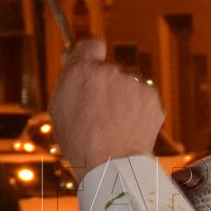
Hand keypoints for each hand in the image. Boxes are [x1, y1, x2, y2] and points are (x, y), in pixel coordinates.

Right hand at [49, 39, 163, 182]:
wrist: (112, 164)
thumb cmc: (80, 141)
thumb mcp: (59, 109)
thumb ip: (66, 79)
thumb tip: (72, 59)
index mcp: (83, 71)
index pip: (92, 45)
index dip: (91, 55)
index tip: (92, 63)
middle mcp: (110, 71)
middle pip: (110, 70)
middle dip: (106, 84)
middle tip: (100, 110)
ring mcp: (133, 83)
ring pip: (128, 84)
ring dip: (123, 97)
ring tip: (114, 124)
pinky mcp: (151, 97)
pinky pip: (143, 97)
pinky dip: (138, 109)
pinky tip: (128, 126)